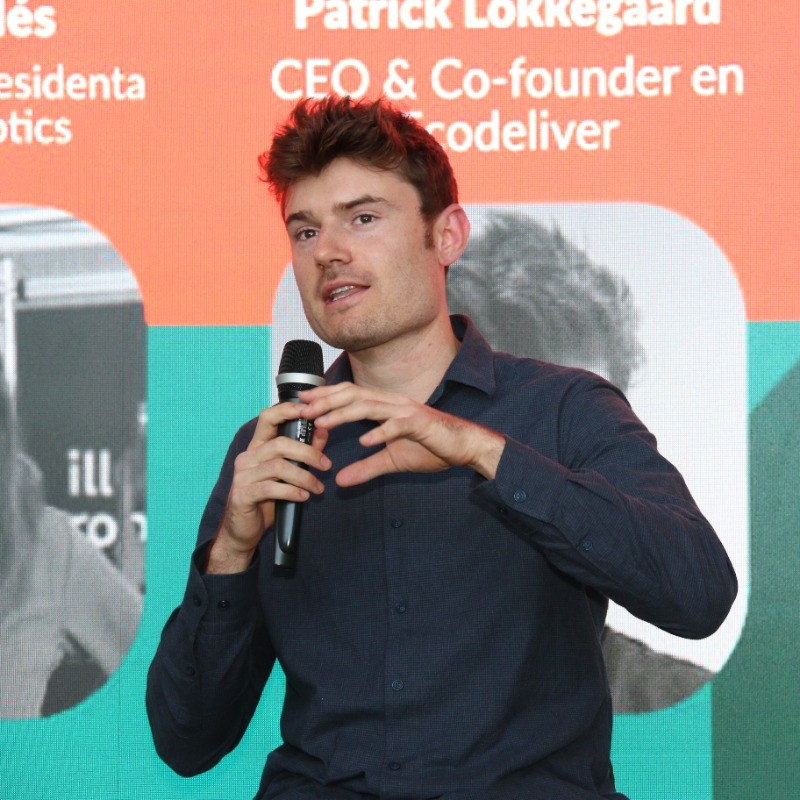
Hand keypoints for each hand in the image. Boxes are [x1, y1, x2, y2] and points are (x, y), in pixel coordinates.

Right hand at [207, 402, 330, 573]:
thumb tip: (323, 431)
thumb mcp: (288, 474)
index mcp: (257, 448)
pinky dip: (291, 492)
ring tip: (318, 488)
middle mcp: (247, 458)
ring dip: (304, 477)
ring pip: (278, 467)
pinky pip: (271, 488)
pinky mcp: (243, 494)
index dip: (286, 410)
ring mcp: (243, 476)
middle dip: (308, 452)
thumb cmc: (267, 499)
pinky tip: (303, 497)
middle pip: (280, 444)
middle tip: (326, 465)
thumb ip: (304, 451)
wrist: (243, 530)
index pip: (267, 418)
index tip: (308, 410)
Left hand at [298, 382, 504, 486]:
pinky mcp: (420, 424)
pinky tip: (365, 441)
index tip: (302, 404)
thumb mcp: (392, 461)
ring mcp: (406, 411)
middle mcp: (392, 402)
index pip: (349, 396)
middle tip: (302, 411)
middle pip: (353, 395)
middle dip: (326, 402)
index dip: (325, 398)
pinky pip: (397, 426)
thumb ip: (366, 468)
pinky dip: (380, 432)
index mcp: (385, 406)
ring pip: (369, 407)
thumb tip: (340, 481)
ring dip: (344, 414)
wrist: (465, 446)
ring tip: (323, 423)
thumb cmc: (431, 447)